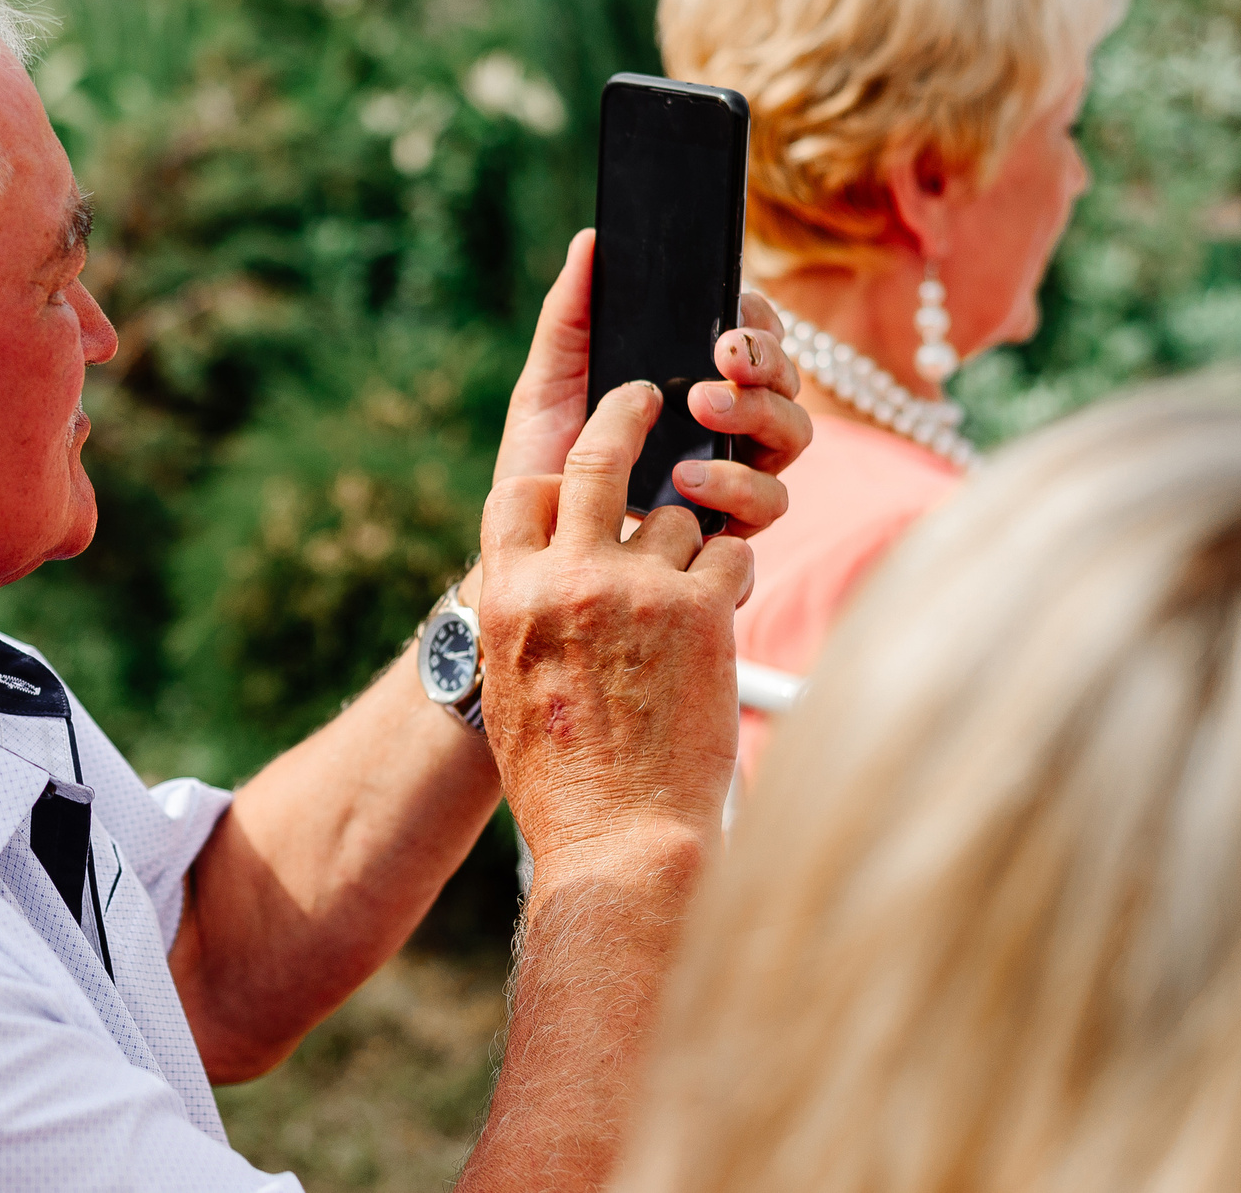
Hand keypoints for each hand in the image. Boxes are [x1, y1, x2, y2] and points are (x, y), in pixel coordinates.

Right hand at [476, 381, 748, 866]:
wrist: (621, 841)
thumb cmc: (566, 783)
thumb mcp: (516, 688)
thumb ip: (528, 619)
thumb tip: (544, 580)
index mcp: (509, 598)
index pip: (523, 495)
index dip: (555, 470)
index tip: (579, 458)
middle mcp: (566, 580)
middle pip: (597, 461)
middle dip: (625, 416)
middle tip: (648, 398)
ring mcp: (635, 590)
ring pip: (680, 519)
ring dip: (693, 546)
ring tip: (689, 604)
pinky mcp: (700, 613)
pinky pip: (729, 557)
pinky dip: (731, 580)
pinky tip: (721, 619)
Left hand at [491, 229, 810, 538]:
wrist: (528, 541)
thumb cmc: (544, 457)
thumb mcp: (548, 380)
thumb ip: (570, 314)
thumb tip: (590, 240)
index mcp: (695, 377)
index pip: (753, 334)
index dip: (757, 318)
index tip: (729, 315)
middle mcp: (730, 421)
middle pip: (785, 379)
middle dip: (765, 360)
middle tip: (722, 356)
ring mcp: (737, 471)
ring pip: (793, 434)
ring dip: (760, 413)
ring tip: (703, 406)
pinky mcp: (731, 525)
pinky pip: (768, 503)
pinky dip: (737, 485)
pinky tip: (689, 479)